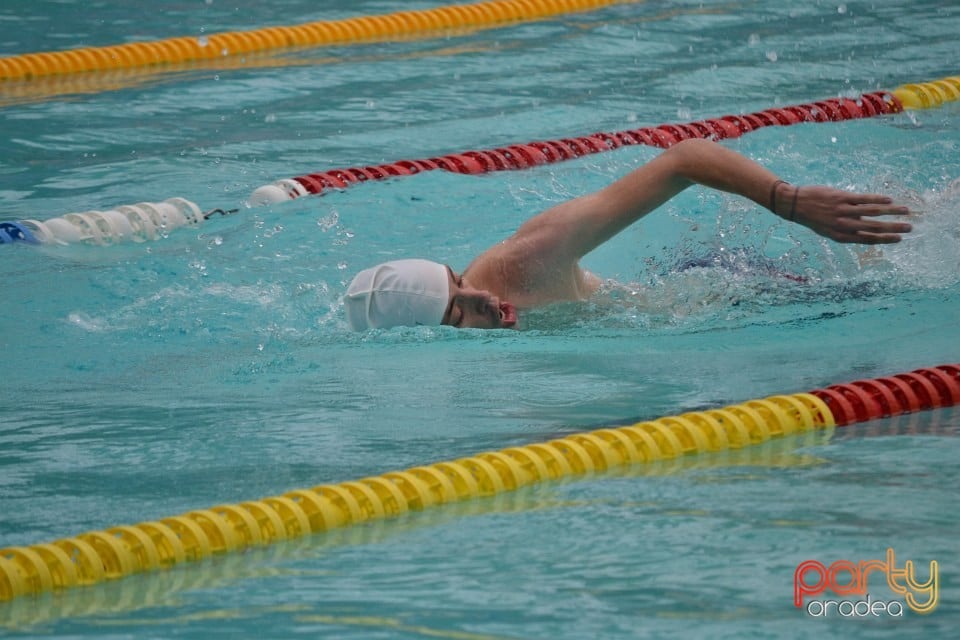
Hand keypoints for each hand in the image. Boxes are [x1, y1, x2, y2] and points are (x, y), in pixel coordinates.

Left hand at [787, 185, 912, 243]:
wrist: (795, 204)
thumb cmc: (813, 217)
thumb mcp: (828, 230)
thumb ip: (846, 230)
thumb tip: (866, 227)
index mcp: (840, 236)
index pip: (868, 240)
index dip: (885, 240)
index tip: (899, 239)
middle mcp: (843, 225)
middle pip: (874, 228)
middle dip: (894, 228)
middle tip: (910, 228)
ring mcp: (843, 211)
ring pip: (872, 212)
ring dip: (891, 212)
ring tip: (905, 210)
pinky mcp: (842, 198)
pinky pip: (863, 199)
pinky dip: (878, 199)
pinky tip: (889, 200)